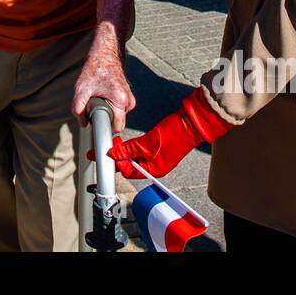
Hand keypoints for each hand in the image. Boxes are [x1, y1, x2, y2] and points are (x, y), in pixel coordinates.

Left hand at [71, 39, 134, 131]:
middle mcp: (129, 100)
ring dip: (107, 110)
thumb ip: (78, 109)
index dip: (105, 128)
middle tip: (95, 103)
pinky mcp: (128, 97)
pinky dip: (111, 106)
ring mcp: (130, 99)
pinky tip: (104, 96)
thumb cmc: (95, 69)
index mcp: (121, 100)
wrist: (105, 55)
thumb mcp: (81, 89)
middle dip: (104, 117)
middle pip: (116, 122)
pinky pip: (119, 110)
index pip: (117, 127)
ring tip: (100, 97)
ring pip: (117, 116)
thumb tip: (83, 123)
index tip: (97, 125)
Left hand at [107, 87, 233, 178]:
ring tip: (113, 143)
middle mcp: (153, 167)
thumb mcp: (148, 143)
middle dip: (116, 157)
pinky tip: (124, 142)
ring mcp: (155, 158)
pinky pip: (139, 151)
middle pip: (129, 165)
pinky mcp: (156, 148)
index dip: (115, 162)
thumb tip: (113, 153)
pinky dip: (130, 147)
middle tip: (104, 148)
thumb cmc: (176, 134)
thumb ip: (129, 149)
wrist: (191, 123)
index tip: (104, 153)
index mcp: (153, 170)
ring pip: (132, 157)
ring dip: (122, 151)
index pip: (127, 171)